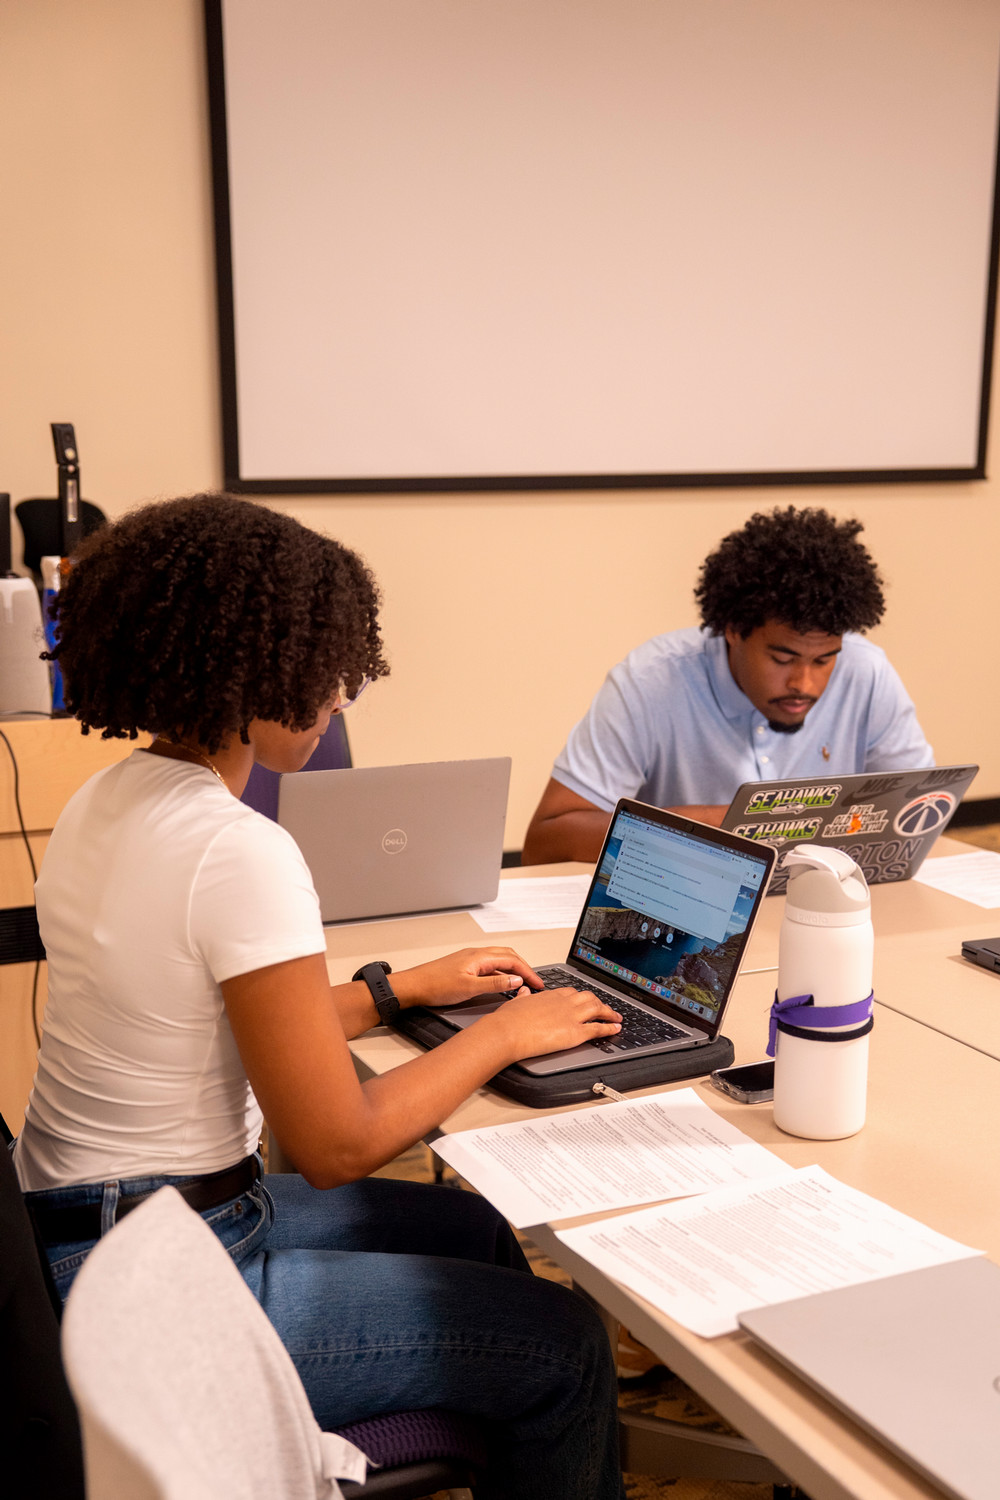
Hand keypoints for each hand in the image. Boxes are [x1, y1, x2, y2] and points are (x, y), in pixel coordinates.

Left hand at [392, 947, 544, 1009]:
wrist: (413, 986)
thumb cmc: (435, 985)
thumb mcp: (469, 988)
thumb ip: (495, 983)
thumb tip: (516, 980)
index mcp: (479, 957)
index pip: (512, 961)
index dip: (528, 972)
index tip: (538, 984)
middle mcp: (476, 954)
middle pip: (509, 956)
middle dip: (525, 968)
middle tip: (536, 983)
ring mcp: (470, 959)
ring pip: (500, 959)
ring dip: (514, 968)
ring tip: (524, 982)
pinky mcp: (465, 966)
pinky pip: (491, 965)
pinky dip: (502, 971)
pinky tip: (503, 982)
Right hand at [484, 985, 621, 1062]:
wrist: (507, 1032)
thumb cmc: (507, 1020)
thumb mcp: (515, 1002)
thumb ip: (524, 996)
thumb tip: (525, 992)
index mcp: (550, 995)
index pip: (572, 992)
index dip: (581, 997)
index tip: (585, 1000)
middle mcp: (563, 1002)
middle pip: (589, 997)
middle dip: (599, 1002)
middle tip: (605, 1008)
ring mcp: (571, 1016)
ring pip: (598, 1009)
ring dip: (610, 1012)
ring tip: (617, 1017)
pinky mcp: (575, 1032)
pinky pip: (598, 1028)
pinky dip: (610, 1028)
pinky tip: (616, 1028)